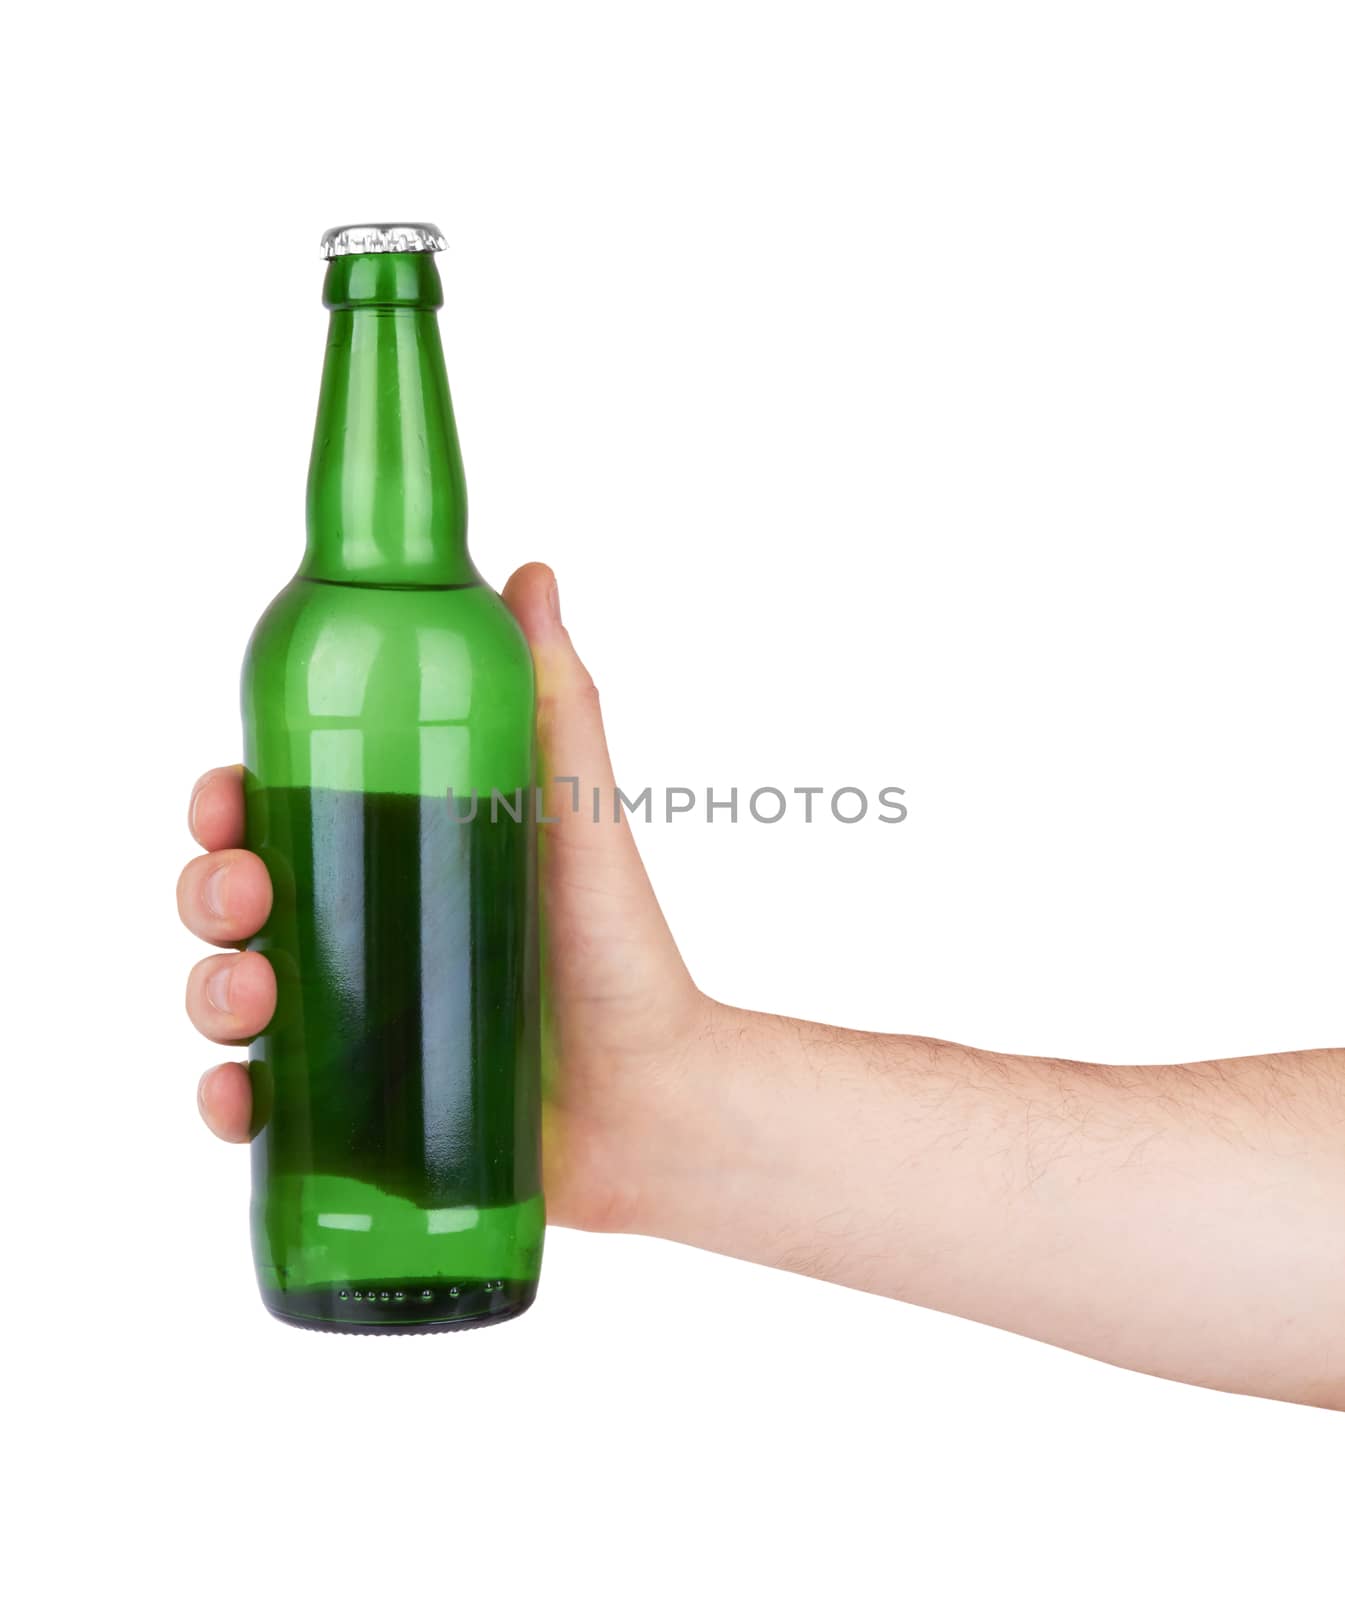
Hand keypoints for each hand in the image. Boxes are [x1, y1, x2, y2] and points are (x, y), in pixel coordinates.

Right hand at [178, 562, 711, 1231]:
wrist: (656, 1100)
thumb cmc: (620, 952)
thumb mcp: (577, 819)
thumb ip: (557, 702)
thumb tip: (534, 574)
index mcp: (396, 856)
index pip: (280, 811)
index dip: (227, 802)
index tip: (227, 797)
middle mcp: (361, 934)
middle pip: (236, 898)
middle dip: (209, 890)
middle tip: (246, 897)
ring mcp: (351, 1027)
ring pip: (229, 995)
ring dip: (207, 988)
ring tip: (252, 994)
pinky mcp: (353, 1115)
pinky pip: (258, 1107)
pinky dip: (225, 1103)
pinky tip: (239, 1095)